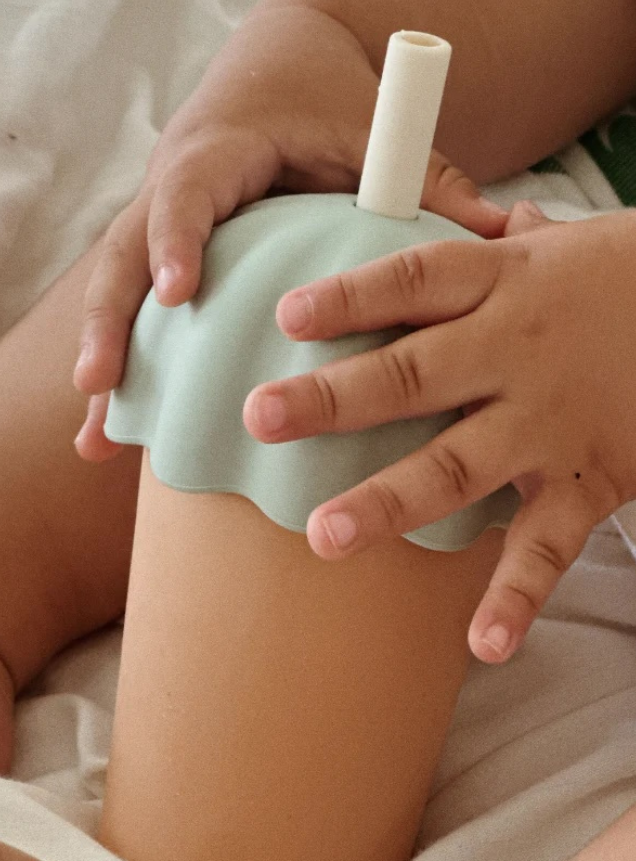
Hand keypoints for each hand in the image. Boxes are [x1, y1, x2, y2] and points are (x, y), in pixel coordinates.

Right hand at [73, 0, 507, 459]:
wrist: (276, 60)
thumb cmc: (321, 92)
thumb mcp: (370, 126)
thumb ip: (424, 174)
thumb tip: (500, 232)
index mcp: (218, 147)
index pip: (185, 192)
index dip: (174, 240)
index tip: (176, 296)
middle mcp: (173, 184)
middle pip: (121, 252)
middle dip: (107, 320)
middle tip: (96, 384)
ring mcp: (160, 219)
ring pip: (117, 289)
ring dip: (104, 359)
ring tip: (95, 440)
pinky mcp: (165, 248)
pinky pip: (135, 306)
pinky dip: (126, 364)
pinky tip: (111, 431)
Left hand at [243, 202, 635, 662]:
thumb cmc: (626, 276)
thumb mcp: (561, 242)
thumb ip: (501, 241)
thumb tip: (469, 219)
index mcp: (501, 282)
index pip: (412, 283)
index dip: (348, 299)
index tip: (285, 317)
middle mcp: (514, 350)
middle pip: (412, 374)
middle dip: (332, 399)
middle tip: (261, 418)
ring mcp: (549, 420)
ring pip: (458, 465)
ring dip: (390, 502)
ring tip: (325, 535)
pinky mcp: (590, 478)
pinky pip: (548, 543)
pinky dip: (517, 594)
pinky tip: (482, 641)